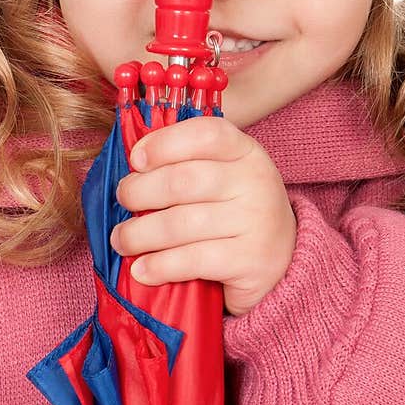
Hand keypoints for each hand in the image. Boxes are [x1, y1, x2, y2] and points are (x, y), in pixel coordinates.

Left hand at [110, 115, 296, 317]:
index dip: (164, 143)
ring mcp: (256, 222)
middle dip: (140, 192)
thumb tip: (130, 163)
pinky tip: (142, 269)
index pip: (206, 134)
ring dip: (139, 234)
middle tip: (124, 201)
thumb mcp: (224, 176)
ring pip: (181, 224)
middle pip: (183, 181)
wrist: (282, 261)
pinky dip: (159, 266)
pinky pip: (192, 260)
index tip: (136, 160)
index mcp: (246, 152)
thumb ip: (186, 163)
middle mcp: (256, 182)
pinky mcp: (250, 261)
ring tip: (122, 240)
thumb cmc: (235, 212)